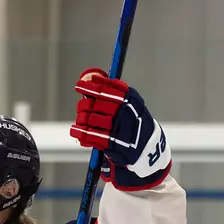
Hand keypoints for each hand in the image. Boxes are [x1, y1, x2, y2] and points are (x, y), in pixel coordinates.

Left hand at [70, 69, 169, 189]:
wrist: (147, 146)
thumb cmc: (136, 122)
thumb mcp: (132, 102)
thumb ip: (116, 89)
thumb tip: (95, 77)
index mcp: (128, 100)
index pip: (104, 90)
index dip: (89, 87)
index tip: (79, 85)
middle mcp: (122, 112)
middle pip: (94, 104)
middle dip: (84, 105)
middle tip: (82, 106)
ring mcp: (116, 128)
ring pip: (91, 119)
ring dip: (82, 118)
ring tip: (80, 119)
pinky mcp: (111, 143)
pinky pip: (91, 136)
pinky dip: (81, 133)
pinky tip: (75, 131)